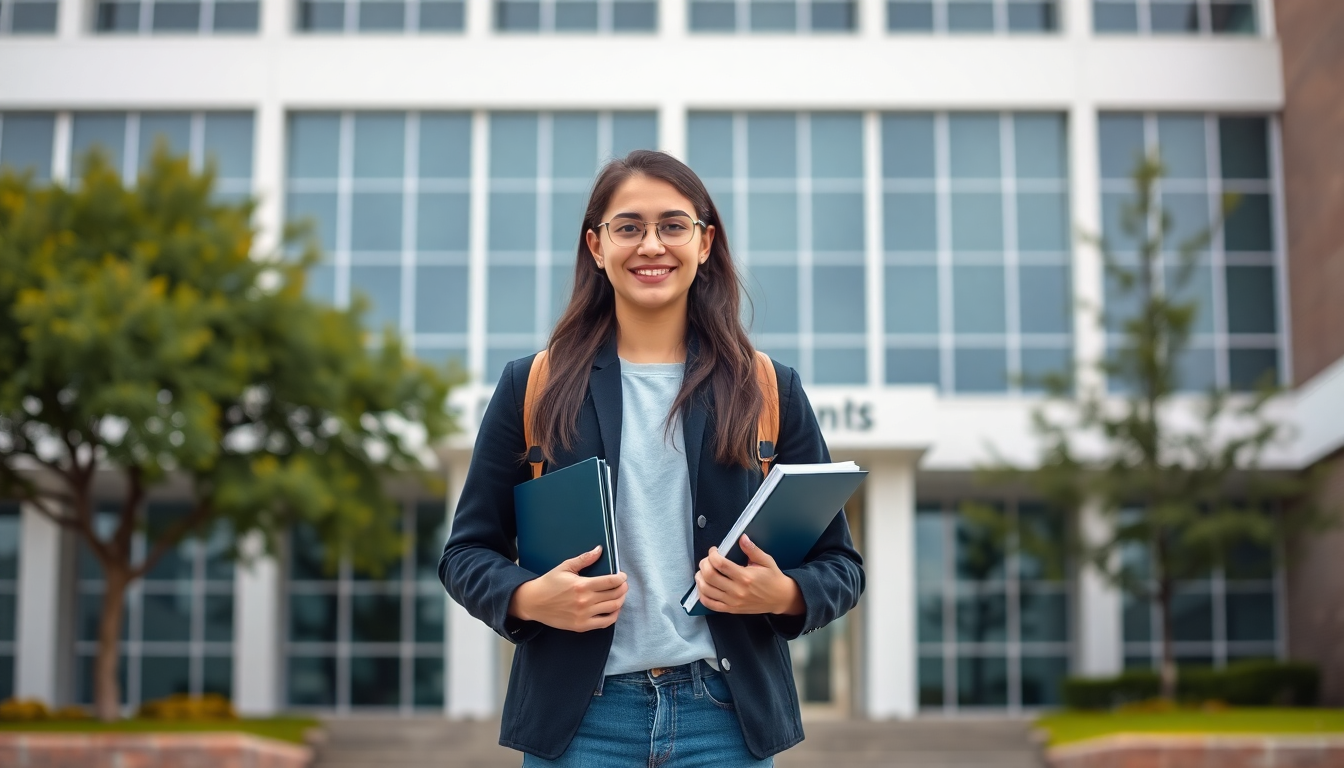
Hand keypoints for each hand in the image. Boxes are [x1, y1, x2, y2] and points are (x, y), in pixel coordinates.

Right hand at [509, 546, 627, 631]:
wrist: (533, 602)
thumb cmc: (548, 583)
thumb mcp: (565, 567)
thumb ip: (585, 559)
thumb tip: (599, 550)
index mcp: (582, 585)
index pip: (611, 582)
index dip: (621, 578)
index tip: (622, 576)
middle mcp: (585, 601)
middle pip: (615, 595)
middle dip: (623, 588)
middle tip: (623, 584)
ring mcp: (584, 615)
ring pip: (613, 608)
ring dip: (621, 600)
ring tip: (619, 595)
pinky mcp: (581, 625)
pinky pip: (605, 622)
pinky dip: (614, 616)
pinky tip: (613, 609)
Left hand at [694, 534, 804, 615]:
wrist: (780, 598)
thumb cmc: (773, 578)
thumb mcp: (766, 560)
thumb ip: (752, 549)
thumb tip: (741, 537)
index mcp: (745, 577)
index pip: (720, 564)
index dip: (712, 555)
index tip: (714, 550)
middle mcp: (737, 590)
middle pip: (710, 576)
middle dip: (704, 564)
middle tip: (706, 560)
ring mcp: (733, 601)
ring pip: (707, 590)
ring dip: (700, 579)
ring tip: (702, 571)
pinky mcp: (731, 609)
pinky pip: (711, 604)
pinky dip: (702, 595)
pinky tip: (704, 587)